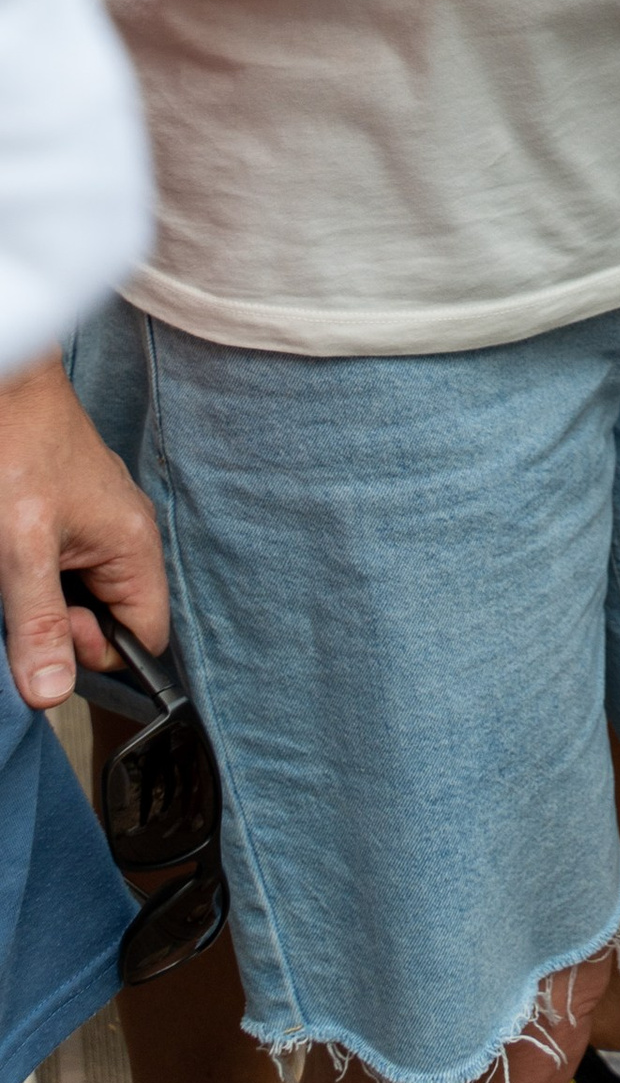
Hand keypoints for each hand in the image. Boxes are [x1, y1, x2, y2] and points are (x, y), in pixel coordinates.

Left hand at [0, 356, 164, 709]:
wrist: (5, 388)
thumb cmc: (17, 452)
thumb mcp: (21, 552)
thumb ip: (39, 626)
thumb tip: (52, 694)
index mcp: (133, 546)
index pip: (144, 637)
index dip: (97, 654)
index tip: (53, 634)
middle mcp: (127, 536)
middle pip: (111, 618)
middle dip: (64, 626)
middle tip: (24, 597)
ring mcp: (100, 523)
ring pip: (82, 595)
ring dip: (45, 600)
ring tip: (14, 571)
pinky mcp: (72, 514)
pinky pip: (66, 569)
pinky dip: (37, 576)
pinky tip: (15, 558)